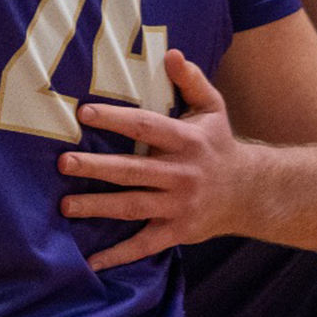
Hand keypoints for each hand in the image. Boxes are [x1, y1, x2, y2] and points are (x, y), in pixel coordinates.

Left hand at [57, 50, 255, 270]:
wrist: (252, 193)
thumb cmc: (219, 144)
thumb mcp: (213, 108)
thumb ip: (191, 81)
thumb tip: (172, 53)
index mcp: (186, 141)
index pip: (146, 127)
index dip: (116, 119)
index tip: (84, 112)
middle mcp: (181, 174)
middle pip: (134, 171)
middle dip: (97, 168)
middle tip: (64, 163)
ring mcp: (179, 206)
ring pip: (133, 207)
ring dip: (98, 207)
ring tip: (65, 205)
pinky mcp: (177, 231)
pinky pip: (144, 245)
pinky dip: (118, 256)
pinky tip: (91, 262)